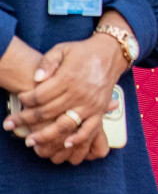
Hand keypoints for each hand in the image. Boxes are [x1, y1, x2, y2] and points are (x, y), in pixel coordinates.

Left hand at [8, 33, 126, 158]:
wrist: (111, 53)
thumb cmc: (83, 52)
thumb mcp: (62, 49)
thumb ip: (47, 62)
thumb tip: (36, 79)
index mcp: (68, 78)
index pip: (40, 95)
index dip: (26, 99)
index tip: (20, 98)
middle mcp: (79, 93)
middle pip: (47, 111)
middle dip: (26, 119)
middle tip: (10, 124)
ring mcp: (90, 104)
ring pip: (64, 124)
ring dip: (45, 135)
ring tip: (30, 141)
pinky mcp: (100, 110)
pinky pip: (89, 128)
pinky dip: (78, 138)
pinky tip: (66, 144)